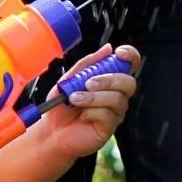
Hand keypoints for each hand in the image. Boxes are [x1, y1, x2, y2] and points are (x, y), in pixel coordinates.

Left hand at [35, 43, 141, 157]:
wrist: (51, 132)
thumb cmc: (61, 107)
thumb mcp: (68, 80)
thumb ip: (86, 64)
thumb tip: (107, 49)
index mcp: (109, 79)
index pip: (130, 64)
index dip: (130, 55)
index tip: (119, 53)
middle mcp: (116, 95)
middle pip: (129, 82)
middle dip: (108, 80)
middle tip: (88, 83)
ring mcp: (115, 112)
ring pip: (117, 99)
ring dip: (94, 97)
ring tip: (75, 100)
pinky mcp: (110, 127)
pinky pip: (109, 116)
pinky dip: (92, 112)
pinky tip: (82, 115)